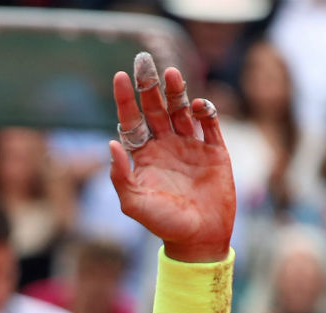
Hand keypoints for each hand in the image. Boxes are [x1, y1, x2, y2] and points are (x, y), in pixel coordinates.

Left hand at [109, 54, 234, 261]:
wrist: (199, 238)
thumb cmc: (162, 223)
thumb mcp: (134, 203)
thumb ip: (120, 175)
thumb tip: (110, 143)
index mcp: (144, 155)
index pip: (131, 120)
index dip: (125, 99)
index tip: (120, 77)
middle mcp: (165, 146)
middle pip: (155, 108)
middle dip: (150, 86)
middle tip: (145, 62)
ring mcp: (190, 146)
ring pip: (182, 110)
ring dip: (177, 91)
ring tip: (172, 73)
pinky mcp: (215, 151)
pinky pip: (210, 124)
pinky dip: (206, 111)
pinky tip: (198, 104)